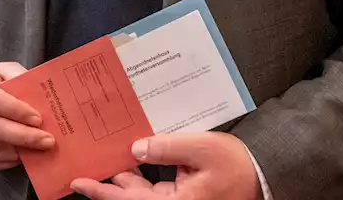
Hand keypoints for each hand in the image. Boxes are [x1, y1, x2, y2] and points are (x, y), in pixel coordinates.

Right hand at [0, 62, 54, 169]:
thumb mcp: (2, 70)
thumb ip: (20, 80)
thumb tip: (41, 101)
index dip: (16, 111)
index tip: (37, 119)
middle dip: (23, 137)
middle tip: (46, 140)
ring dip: (16, 152)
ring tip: (36, 149)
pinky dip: (5, 162)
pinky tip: (20, 156)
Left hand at [70, 132, 259, 199]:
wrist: (264, 177)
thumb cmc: (237, 166)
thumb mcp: (202, 149)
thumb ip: (168, 148)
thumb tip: (135, 149)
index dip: (101, 193)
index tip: (78, 182)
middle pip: (130, 196)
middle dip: (108, 179)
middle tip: (85, 161)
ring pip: (141, 190)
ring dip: (125, 173)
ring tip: (104, 152)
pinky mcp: (182, 195)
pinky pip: (154, 185)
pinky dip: (142, 171)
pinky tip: (132, 154)